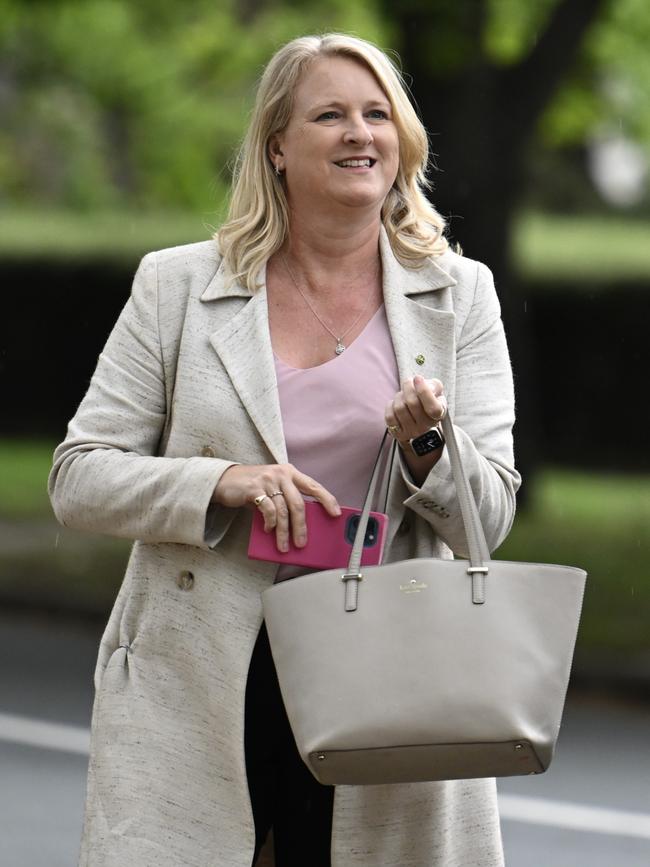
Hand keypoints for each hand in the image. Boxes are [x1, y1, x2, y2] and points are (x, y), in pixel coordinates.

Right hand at [212, 463, 339, 552]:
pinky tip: (269, 530)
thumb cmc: (253, 486)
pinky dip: (271, 523)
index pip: (314, 486)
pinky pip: (268, 510)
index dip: (327, 499)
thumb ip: (286, 499)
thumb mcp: (273, 487)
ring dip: (284, 532)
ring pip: (283, 511)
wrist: (225, 480)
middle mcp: (281, 474)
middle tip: (302, 542)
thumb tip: (300, 524)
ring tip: (284, 545)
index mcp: (290, 472)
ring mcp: (268, 480)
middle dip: (301, 526)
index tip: (336, 513)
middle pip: (298, 504)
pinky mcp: (254, 489)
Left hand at [385, 376, 445, 445]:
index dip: (424, 391)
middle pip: (412, 403)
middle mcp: (426, 426)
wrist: (423, 424)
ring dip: (399, 396)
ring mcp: (412, 432)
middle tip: (408, 382)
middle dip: (408, 387)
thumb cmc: (429, 404)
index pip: (432, 408)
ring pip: (399, 408)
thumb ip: (433, 385)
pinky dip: (391, 406)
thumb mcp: (437, 393)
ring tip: (403, 395)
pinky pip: (390, 417)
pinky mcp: (399, 434)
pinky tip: (396, 405)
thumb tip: (420, 382)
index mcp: (438, 415)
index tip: (418, 378)